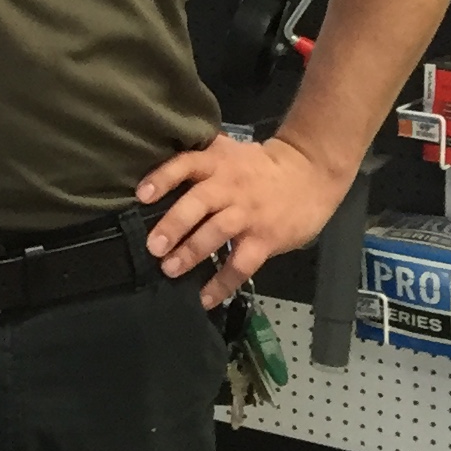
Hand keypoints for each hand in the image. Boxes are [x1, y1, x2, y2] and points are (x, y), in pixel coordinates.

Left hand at [137, 136, 353, 306]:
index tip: (141, 196)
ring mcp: (247, 214)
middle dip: (174, 224)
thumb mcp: (228, 151)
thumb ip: (200, 161)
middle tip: (153, 246)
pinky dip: (222, 283)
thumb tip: (156, 175)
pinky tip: (205, 299)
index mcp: (217, 162)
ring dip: (192, 252)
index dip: (163, 179)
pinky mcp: (265, 238)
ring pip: (217, 233)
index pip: (185, 165)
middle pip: (198, 202)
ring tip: (170, 270)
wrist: (309, 173)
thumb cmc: (258, 165)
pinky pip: (241, 264)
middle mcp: (229, 186)